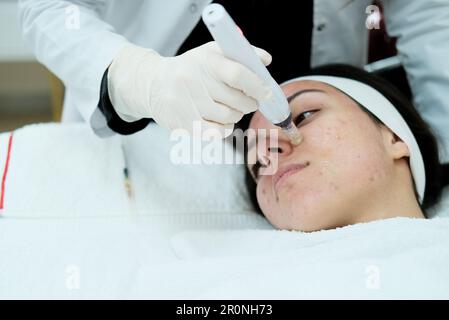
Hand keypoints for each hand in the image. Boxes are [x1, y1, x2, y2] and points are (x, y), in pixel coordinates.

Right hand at [107, 41, 271, 136]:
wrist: (154, 85)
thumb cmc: (191, 69)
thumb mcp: (211, 53)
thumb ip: (241, 54)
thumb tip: (266, 61)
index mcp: (204, 62)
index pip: (237, 75)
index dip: (257, 85)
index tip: (266, 92)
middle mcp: (194, 83)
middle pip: (237, 100)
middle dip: (250, 102)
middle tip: (250, 100)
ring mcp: (188, 106)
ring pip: (230, 117)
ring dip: (238, 114)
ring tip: (231, 107)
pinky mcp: (185, 125)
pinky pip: (219, 132)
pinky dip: (226, 126)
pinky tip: (221, 118)